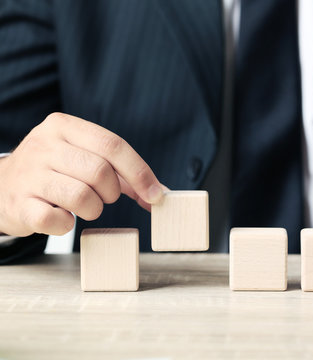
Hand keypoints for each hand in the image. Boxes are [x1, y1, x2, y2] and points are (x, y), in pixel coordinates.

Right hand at [0, 112, 163, 236]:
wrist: (1, 186)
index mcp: (64, 126)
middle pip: (100, 171)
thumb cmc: (55, 171)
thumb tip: (159, 194)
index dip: (139, 172)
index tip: (155, 194)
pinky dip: (67, 225)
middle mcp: (44, 145)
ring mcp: (29, 175)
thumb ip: (123, 174)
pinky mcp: (19, 204)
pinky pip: (56, 220)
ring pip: (82, 196)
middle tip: (103, 196)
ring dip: (93, 209)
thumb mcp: (84, 158)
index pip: (113, 145)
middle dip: (111, 192)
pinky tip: (62, 217)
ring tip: (83, 206)